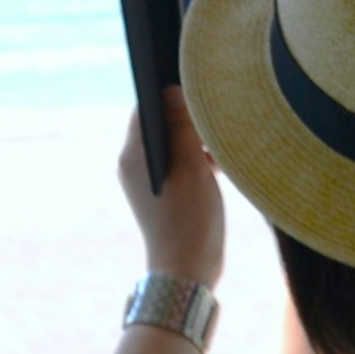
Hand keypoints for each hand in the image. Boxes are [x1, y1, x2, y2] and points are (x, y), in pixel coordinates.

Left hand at [117, 91, 226, 286]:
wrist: (187, 273)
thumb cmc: (191, 221)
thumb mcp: (193, 168)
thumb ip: (182, 127)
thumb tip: (173, 91)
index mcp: (133, 156)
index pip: (145, 107)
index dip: (167, 90)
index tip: (194, 80)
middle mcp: (133, 165)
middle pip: (159, 124)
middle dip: (186, 114)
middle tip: (214, 108)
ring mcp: (147, 181)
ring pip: (172, 143)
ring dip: (196, 138)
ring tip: (221, 139)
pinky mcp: (162, 194)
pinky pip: (178, 163)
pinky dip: (197, 158)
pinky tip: (220, 163)